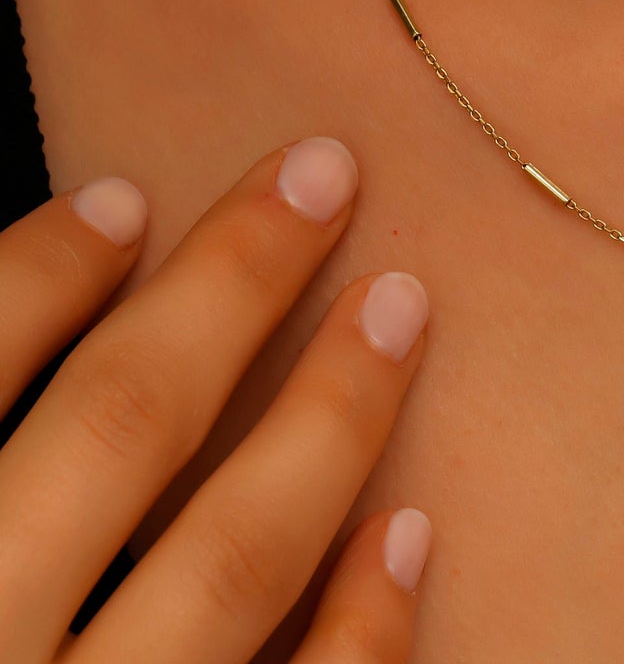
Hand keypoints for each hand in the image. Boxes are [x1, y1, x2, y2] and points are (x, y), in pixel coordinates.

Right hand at [0, 138, 432, 663]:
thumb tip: (78, 308)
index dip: (43, 273)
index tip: (121, 199)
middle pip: (122, 427)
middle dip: (230, 286)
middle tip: (326, 175)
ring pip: (234, 558)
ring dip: (330, 417)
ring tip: (400, 304)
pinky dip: (362, 622)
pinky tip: (408, 528)